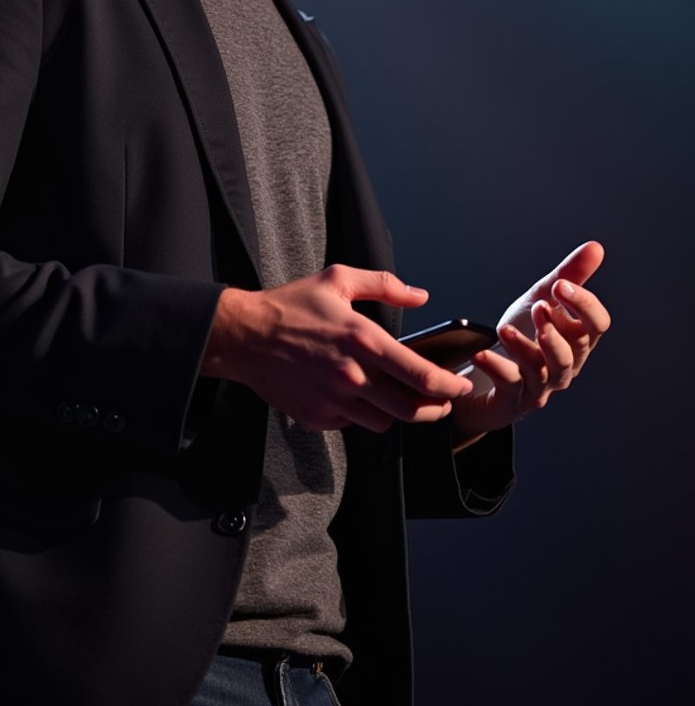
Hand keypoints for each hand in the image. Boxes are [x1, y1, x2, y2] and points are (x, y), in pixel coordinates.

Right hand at [203, 266, 474, 432]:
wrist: (244, 335)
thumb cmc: (291, 305)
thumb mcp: (338, 280)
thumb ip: (384, 285)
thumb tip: (420, 296)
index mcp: (363, 340)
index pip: (422, 376)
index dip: (450, 386)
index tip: (461, 385)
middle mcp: (353, 376)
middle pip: (412, 410)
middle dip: (435, 408)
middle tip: (442, 402)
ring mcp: (334, 401)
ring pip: (385, 423)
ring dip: (398, 414)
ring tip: (399, 398)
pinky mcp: (318, 417)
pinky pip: (353, 425)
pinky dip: (362, 415)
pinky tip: (357, 397)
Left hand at [452, 240, 609, 445]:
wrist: (488, 368)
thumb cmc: (523, 332)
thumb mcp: (542, 299)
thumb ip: (568, 276)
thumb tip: (596, 247)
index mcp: (577, 340)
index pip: (597, 326)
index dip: (585, 306)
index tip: (562, 285)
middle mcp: (564, 366)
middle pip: (572, 353)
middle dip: (556, 331)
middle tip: (539, 308)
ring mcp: (540, 386)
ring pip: (543, 371)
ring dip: (525, 348)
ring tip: (504, 330)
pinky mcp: (512, 400)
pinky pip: (509, 387)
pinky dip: (497, 369)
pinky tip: (481, 355)